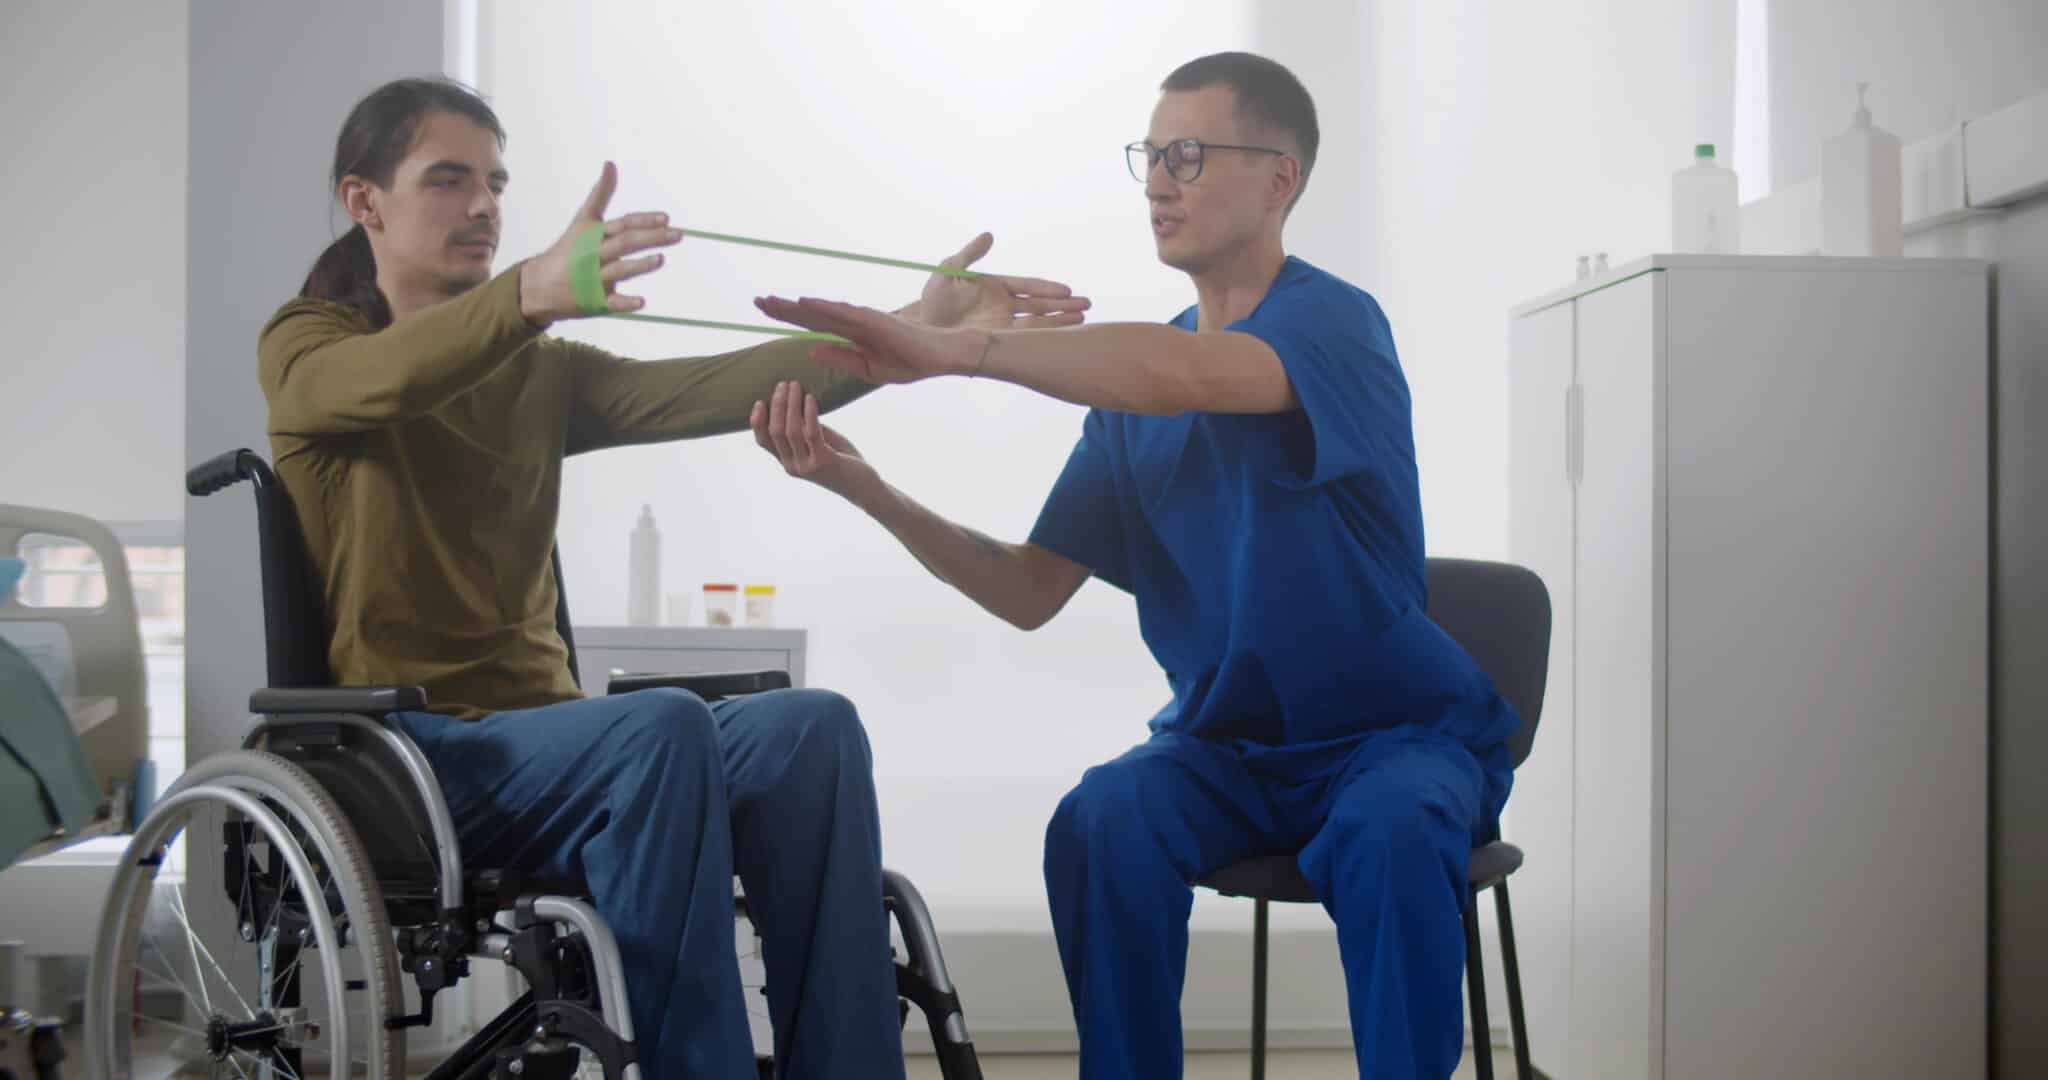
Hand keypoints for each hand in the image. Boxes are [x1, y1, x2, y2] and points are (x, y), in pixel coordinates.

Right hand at [519, 162, 683, 324]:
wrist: (539, 285)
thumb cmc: (569, 249)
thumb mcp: (584, 221)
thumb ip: (600, 194)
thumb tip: (610, 164)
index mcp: (595, 234)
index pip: (623, 224)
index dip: (644, 220)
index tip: (666, 217)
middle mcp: (595, 254)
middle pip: (625, 243)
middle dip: (652, 238)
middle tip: (678, 234)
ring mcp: (594, 277)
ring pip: (619, 270)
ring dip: (639, 265)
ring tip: (660, 259)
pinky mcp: (594, 300)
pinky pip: (611, 303)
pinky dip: (625, 303)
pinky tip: (642, 302)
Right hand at [750, 380, 880, 500]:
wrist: (864, 488)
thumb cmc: (844, 463)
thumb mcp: (821, 444)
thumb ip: (807, 430)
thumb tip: (797, 404)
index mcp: (788, 462)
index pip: (763, 441)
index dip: (757, 421)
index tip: (759, 401)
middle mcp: (792, 466)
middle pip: (775, 432)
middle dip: (777, 405)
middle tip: (783, 384)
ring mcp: (807, 465)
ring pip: (791, 430)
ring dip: (792, 404)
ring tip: (795, 385)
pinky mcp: (824, 462)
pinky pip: (812, 433)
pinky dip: (810, 413)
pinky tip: (811, 398)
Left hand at [755, 295, 990, 385]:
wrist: (940, 357)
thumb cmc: (909, 362)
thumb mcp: (867, 368)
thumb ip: (841, 357)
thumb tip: (811, 350)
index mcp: (851, 335)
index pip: (813, 325)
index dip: (788, 318)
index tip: (764, 311)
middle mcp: (853, 322)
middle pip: (811, 314)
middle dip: (783, 308)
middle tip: (756, 300)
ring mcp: (863, 319)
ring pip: (822, 311)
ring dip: (796, 306)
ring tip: (770, 301)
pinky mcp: (875, 320)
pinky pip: (843, 313)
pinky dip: (823, 308)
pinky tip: (804, 304)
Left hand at [914, 233, 1090, 330]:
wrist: (922, 327)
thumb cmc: (933, 298)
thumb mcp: (949, 270)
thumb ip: (970, 254)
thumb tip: (989, 236)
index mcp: (996, 287)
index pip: (1027, 287)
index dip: (1047, 288)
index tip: (1067, 290)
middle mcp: (1004, 306)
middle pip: (1039, 304)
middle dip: (1063, 305)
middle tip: (1087, 304)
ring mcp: (1002, 324)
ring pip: (1037, 323)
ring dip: (1059, 321)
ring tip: (1083, 320)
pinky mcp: (998, 340)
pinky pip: (1023, 339)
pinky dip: (1042, 338)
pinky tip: (1061, 339)